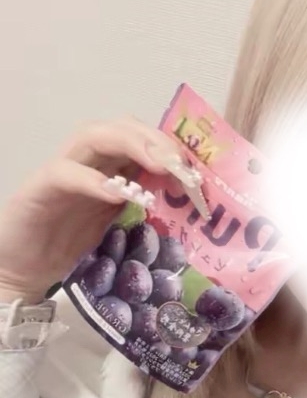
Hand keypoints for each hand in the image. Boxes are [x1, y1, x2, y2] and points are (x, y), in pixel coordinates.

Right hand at [0, 117, 181, 300]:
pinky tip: (117, 193)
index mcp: (105, 167)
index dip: (167, 145)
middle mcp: (84, 161)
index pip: (138, 138)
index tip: (193, 166)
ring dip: (130, 144)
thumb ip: (140, 204)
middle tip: (179, 163)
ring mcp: (61, 171)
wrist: (23, 268)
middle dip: (153, 139)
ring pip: (92, 136)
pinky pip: (65, 173)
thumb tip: (183, 199)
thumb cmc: (68, 245)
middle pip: (119, 128)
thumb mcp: (114, 223)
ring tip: (158, 165)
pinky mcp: (39, 188)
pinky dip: (93, 179)